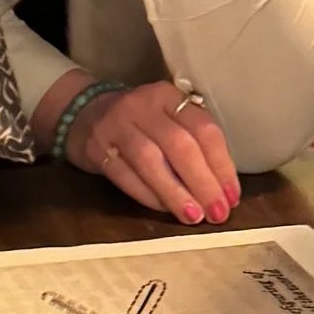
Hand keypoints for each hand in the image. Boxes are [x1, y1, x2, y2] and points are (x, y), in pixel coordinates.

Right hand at [66, 81, 239, 224]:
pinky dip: (147, 195)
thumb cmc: (138, 123)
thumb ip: (192, 142)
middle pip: (180, 146)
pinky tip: (164, 209)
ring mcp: (116, 126)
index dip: (222, 165)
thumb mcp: (166, 118)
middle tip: (218, 212)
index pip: (204, 129)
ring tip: (193, 216)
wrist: (82, 113)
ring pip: (151, 161)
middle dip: (203, 182)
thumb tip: (221, 189)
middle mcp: (143, 106)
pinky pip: (125, 175)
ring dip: (176, 193)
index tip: (232, 196)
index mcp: (169, 97)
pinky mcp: (95, 148)